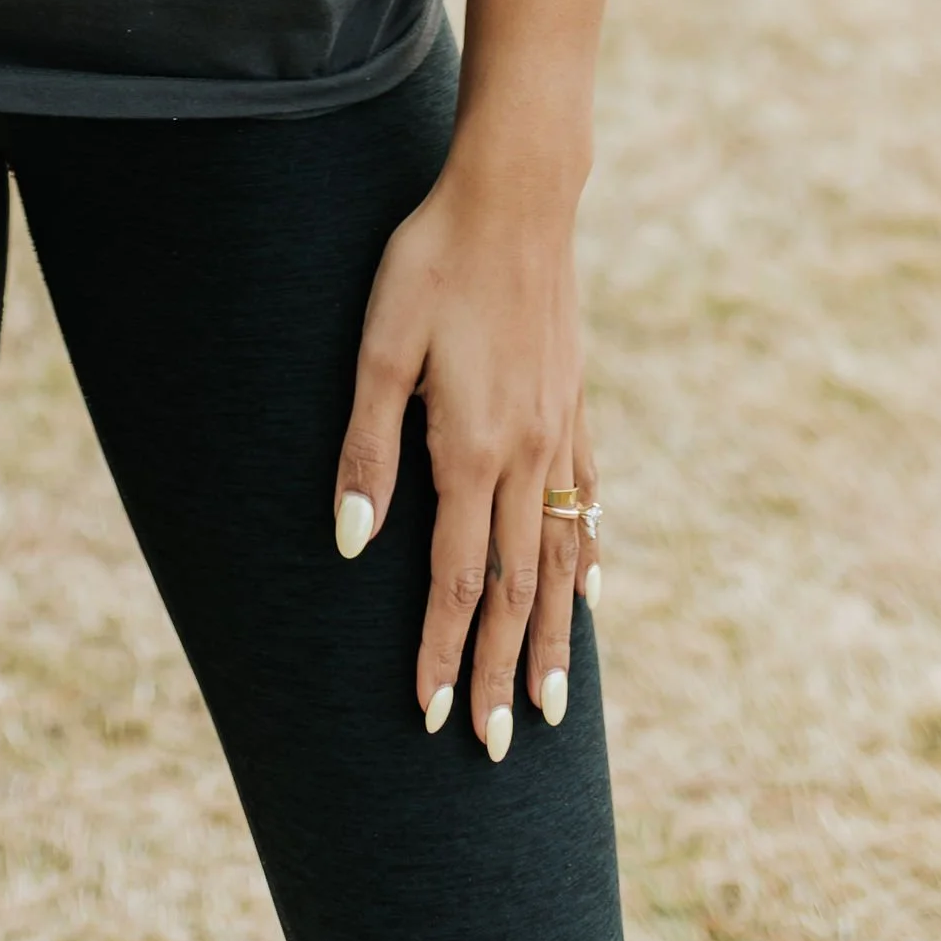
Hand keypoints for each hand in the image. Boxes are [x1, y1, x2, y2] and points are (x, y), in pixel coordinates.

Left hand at [331, 159, 594, 755]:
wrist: (517, 196)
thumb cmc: (433, 261)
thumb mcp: (381, 346)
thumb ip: (367, 447)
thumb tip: (352, 542)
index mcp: (473, 450)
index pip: (456, 580)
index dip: (443, 651)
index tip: (434, 716)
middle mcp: (527, 455)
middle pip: (514, 588)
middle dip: (501, 670)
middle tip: (494, 745)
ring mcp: (561, 431)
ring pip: (561, 557)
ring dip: (552, 635)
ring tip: (550, 704)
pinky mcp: (576, 402)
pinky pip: (588, 500)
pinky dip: (588, 555)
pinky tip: (589, 588)